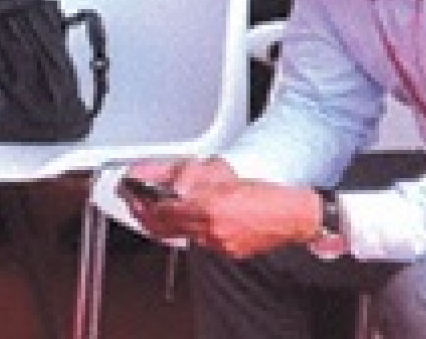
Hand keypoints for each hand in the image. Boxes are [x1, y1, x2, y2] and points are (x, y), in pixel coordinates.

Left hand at [123, 160, 321, 259]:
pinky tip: (194, 217)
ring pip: (182, 233)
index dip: (143, 200)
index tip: (133, 190)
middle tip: (135, 201)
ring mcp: (217, 244)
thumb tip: (170, 178)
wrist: (292, 216)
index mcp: (209, 207)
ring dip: (167, 221)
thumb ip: (193, 176)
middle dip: (145, 214)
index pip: (162, 209)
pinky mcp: (226, 252)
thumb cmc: (267, 193)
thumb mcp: (225, 174)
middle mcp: (210, 230)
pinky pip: (200, 240)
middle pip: (165, 227)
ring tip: (161, 206)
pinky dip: (191, 228)